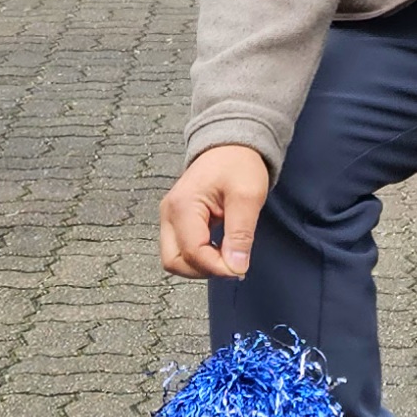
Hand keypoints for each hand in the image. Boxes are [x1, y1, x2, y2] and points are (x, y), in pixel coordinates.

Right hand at [160, 145, 270, 278]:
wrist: (231, 146)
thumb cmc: (239, 165)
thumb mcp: (248, 196)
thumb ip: (241, 234)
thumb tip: (236, 268)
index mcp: (183, 206)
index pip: (192, 253)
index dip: (216, 268)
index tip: (241, 269)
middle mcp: (168, 214)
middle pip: (173, 262)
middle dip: (203, 270)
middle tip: (231, 264)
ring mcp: (169, 218)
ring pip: (174, 259)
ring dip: (200, 266)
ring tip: (227, 254)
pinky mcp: (175, 221)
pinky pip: (180, 250)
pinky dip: (199, 257)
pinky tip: (220, 249)